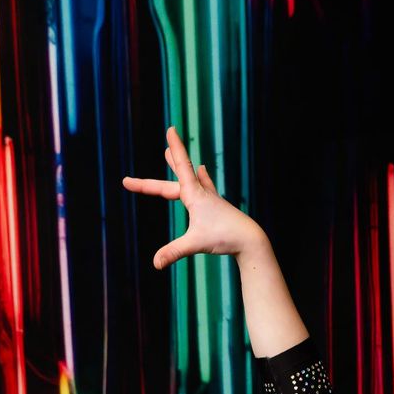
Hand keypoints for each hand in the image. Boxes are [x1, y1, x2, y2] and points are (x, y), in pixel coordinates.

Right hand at [122, 126, 263, 268]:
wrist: (251, 240)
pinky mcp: (216, 206)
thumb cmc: (225, 238)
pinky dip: (200, 176)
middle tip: (142, 164)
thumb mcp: (195, 245)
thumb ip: (173, 252)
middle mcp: (202, 192)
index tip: (171, 129)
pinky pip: (204, 186)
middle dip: (156, 175)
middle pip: (174, 179)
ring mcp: (210, 198)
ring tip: (167, 152)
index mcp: (194, 195)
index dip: (175, 149)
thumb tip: (155, 264)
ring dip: (177, 165)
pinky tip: (202, 170)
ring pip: (189, 178)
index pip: (181, 167)